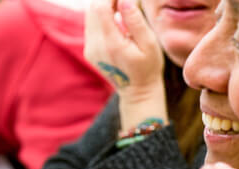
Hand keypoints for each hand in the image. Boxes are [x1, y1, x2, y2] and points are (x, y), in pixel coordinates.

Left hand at [84, 0, 167, 130]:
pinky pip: (92, 24)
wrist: (137, 91)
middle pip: (92, 9)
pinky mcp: (89, 49)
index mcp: (109, 43)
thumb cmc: (148, 67)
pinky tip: (117, 17)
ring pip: (90, 15)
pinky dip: (102, 15)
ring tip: (123, 6)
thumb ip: (135, 21)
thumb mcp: (149, 44)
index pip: (100, 7)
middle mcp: (94, 46)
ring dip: (105, 5)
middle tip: (126, 0)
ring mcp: (89, 49)